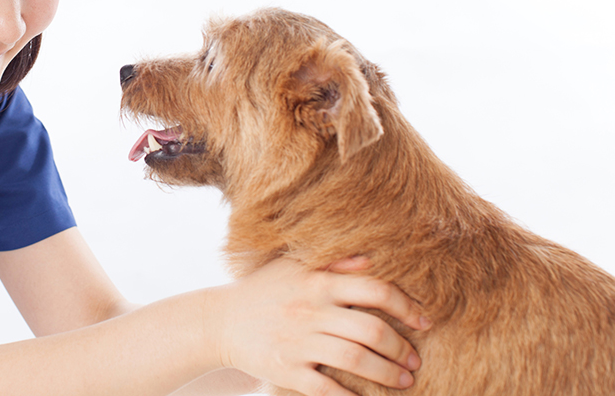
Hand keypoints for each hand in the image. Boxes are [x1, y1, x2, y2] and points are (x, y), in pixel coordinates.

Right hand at [212, 257, 426, 395]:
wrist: (219, 321)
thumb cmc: (264, 290)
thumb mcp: (293, 267)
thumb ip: (333, 262)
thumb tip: (372, 259)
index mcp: (317, 281)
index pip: (374, 290)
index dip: (406, 306)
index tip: (424, 321)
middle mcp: (311, 310)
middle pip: (371, 330)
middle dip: (401, 348)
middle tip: (415, 359)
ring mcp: (298, 342)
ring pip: (356, 360)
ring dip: (388, 374)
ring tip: (403, 380)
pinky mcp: (286, 370)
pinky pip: (328, 389)